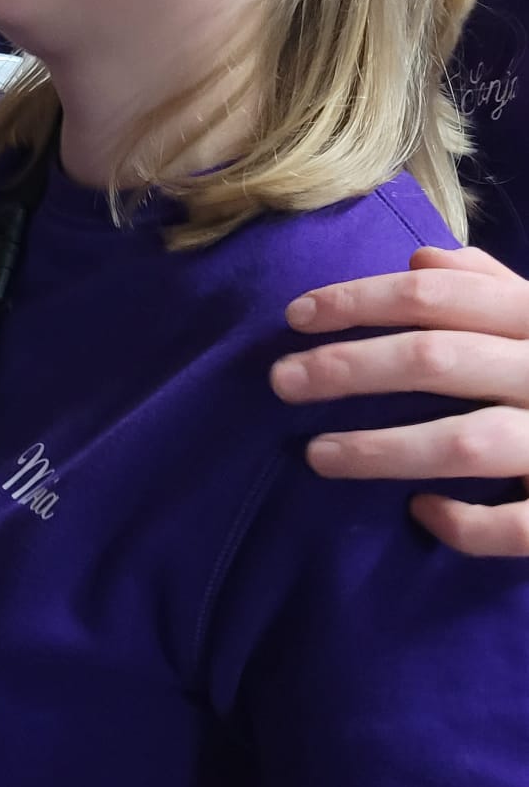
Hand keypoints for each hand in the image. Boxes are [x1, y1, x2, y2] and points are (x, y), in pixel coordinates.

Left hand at [270, 244, 528, 556]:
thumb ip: (493, 287)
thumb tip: (421, 262)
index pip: (436, 296)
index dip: (359, 301)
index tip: (295, 316)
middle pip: (437, 360)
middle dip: (349, 368)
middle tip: (282, 382)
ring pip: (466, 442)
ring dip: (382, 449)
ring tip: (317, 454)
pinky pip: (518, 525)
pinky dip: (466, 523)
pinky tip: (423, 516)